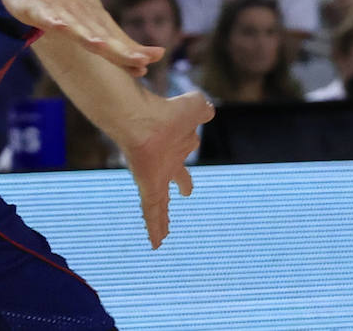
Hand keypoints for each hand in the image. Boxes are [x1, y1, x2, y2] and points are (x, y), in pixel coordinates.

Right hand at [1, 0, 161, 75]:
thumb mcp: (87, 21)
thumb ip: (108, 42)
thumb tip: (141, 64)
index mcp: (93, 23)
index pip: (116, 42)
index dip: (132, 54)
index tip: (156, 60)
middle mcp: (80, 17)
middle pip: (102, 38)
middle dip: (121, 50)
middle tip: (143, 60)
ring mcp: (58, 11)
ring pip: (74, 26)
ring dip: (87, 35)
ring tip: (101, 44)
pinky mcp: (35, 7)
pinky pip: (44, 15)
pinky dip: (51, 19)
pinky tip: (58, 24)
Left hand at [119, 92, 214, 248]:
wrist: (145, 120)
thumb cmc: (170, 111)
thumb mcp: (195, 107)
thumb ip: (202, 110)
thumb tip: (208, 111)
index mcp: (177, 144)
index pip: (184, 150)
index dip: (190, 148)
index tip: (192, 152)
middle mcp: (165, 162)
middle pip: (172, 178)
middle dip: (179, 185)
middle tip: (184, 193)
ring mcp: (155, 177)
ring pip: (159, 203)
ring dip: (162, 219)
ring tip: (163, 235)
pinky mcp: (148, 189)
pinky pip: (151, 213)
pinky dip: (154, 229)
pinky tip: (155, 244)